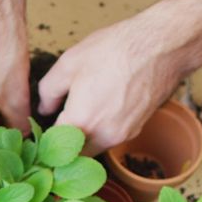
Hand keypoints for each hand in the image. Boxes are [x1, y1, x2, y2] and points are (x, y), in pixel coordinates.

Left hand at [38, 18, 185, 156]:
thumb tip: (45, 109)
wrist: (161, 47)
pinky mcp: (136, 130)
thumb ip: (48, 91)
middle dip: (63, 145)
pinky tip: (101, 108)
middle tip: (56, 127)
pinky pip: (110, 138)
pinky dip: (101, 131)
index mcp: (81, 121)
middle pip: (74, 154)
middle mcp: (102, 136)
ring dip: (83, 139)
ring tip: (79, 114)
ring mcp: (122, 136)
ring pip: (93, 148)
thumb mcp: (69, 62)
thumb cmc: (116, 50)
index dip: (44, 141)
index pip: (53, 146)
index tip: (40, 135)